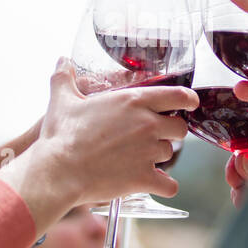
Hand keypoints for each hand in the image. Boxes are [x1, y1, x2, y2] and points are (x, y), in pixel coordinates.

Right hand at [0, 59, 197, 233]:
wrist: (58, 172)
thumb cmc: (61, 135)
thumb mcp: (62, 100)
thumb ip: (65, 77)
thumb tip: (62, 60)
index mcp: (133, 101)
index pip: (178, 95)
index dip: (187, 100)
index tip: (188, 104)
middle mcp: (147, 125)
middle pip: (180, 128)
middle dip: (171, 132)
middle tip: (153, 136)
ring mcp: (148, 153)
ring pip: (170, 154)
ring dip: (159, 157)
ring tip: (139, 159)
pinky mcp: (144, 178)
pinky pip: (169, 185)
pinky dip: (164, 186)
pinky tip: (154, 184)